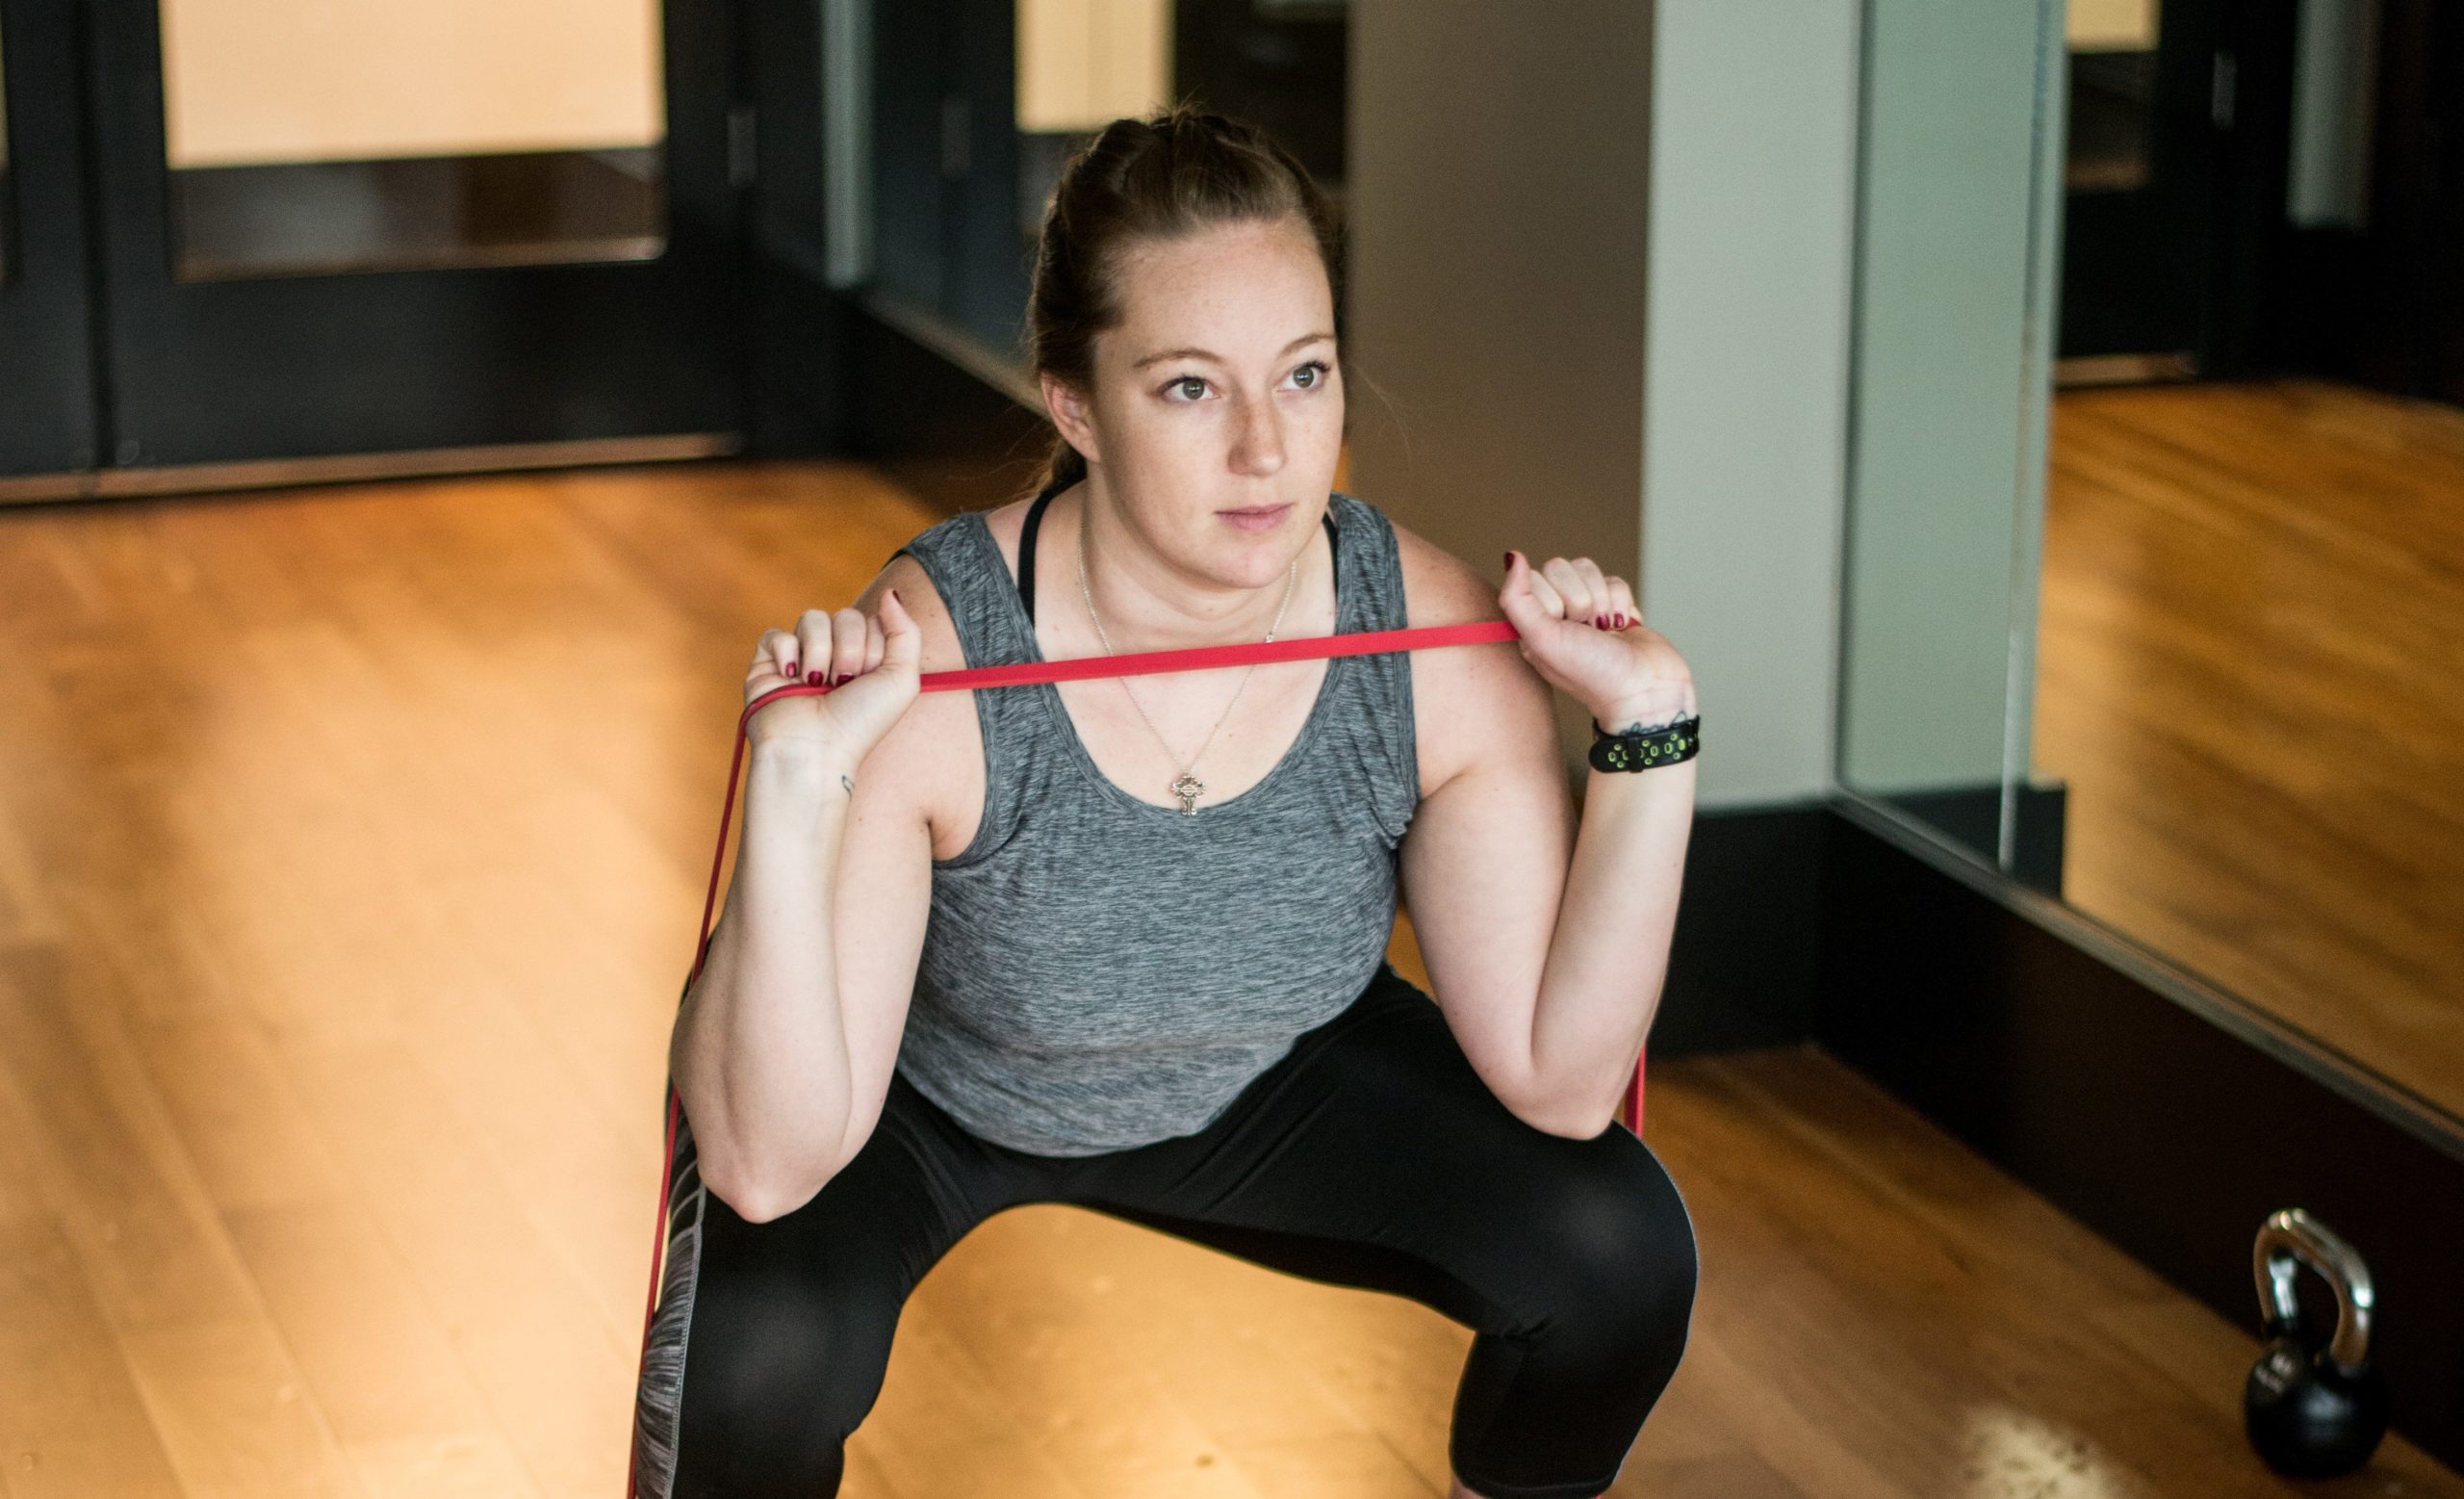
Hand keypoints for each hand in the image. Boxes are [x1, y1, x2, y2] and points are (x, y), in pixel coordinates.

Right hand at [743, 590, 922, 762]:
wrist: (815, 750)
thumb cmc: (861, 723)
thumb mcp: (902, 679)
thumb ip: (905, 631)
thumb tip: (890, 593)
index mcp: (865, 659)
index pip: (871, 620)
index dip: (873, 647)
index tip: (868, 678)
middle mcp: (834, 656)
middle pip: (845, 615)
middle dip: (849, 650)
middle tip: (843, 685)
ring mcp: (801, 658)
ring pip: (812, 617)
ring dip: (820, 652)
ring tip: (818, 685)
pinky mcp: (767, 664)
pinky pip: (777, 633)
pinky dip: (787, 654)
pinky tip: (791, 679)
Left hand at [1498, 551, 1696, 728]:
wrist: (1646, 691)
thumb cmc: (1592, 674)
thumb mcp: (1542, 640)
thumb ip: (1517, 599)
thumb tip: (1513, 556)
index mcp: (1532, 624)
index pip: (1534, 578)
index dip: (1554, 599)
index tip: (1565, 628)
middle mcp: (1556, 614)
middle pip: (1560, 567)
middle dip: (1581, 598)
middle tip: (1588, 630)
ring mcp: (1586, 609)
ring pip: (1587, 569)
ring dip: (1602, 599)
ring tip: (1605, 630)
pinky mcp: (1615, 605)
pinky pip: (1613, 579)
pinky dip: (1622, 602)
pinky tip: (1621, 627)